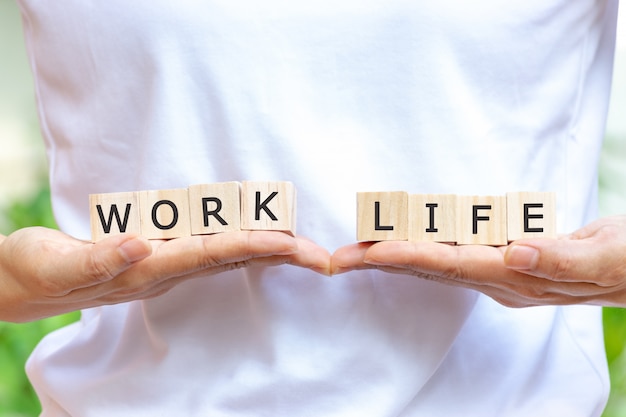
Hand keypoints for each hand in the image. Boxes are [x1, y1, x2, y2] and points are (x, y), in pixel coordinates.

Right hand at [0, 227, 329, 321]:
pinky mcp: (157, 257)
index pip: (212, 254)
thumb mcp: (58, 263)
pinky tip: (258, 240)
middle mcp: (165, 269)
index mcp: (148, 269)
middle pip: (233, 259)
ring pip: (227, 255)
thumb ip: (100, 258)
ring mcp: (163, 265)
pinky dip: (241, 244)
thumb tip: (141, 245)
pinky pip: (210, 250)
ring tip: (307, 245)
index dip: (254, 246)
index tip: (292, 243)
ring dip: (268, 250)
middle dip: (280, 256)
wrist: (24, 283)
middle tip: (326, 256)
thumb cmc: (38, 270)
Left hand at [331, 216, 625, 307]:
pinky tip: (403, 242)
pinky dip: (420, 247)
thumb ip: (561, 258)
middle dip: (382, 261)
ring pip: (436, 262)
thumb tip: (512, 252)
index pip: (451, 265)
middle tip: (338, 256)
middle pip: (430, 268)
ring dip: (394, 255)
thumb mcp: (607, 255)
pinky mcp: (505, 260)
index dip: (407, 256)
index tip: (367, 251)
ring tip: (356, 247)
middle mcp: (501, 279)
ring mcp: (501, 272)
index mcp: (518, 277)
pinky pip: (452, 253)